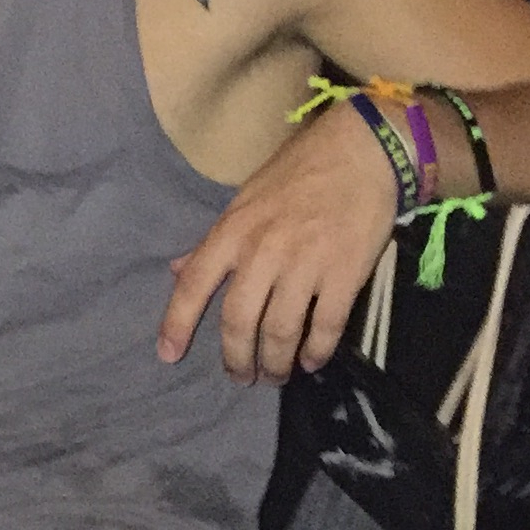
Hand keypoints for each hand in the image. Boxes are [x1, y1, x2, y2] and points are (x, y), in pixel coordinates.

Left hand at [157, 96, 396, 384]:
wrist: (361, 152)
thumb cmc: (298, 172)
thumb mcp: (243, 200)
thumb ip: (213, 242)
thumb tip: (177, 271)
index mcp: (232, 230)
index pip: (194, 285)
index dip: (177, 324)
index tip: (168, 355)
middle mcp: (262, 251)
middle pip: (238, 321)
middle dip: (236, 358)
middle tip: (241, 377)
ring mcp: (304, 264)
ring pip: (280, 331)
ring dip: (275, 363)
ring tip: (275, 376)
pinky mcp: (345, 274)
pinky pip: (325, 326)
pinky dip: (316, 351)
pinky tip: (312, 361)